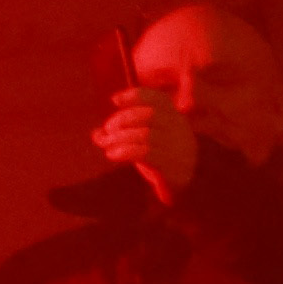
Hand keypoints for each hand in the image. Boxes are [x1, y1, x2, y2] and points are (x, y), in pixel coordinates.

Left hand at [90, 86, 201, 201]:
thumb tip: (97, 134)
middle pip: (149, 115)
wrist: (185, 186)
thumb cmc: (161, 159)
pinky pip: (147, 153)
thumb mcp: (145, 142)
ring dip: (120, 138)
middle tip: (108, 131)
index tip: (115, 100)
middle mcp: (179, 129)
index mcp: (174, 118)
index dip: (137, 96)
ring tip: (107, 145)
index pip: (159, 99)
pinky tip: (113, 154)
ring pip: (146, 134)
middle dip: (123, 119)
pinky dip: (126, 151)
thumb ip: (124, 135)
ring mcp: (177, 148)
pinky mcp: (172, 166)